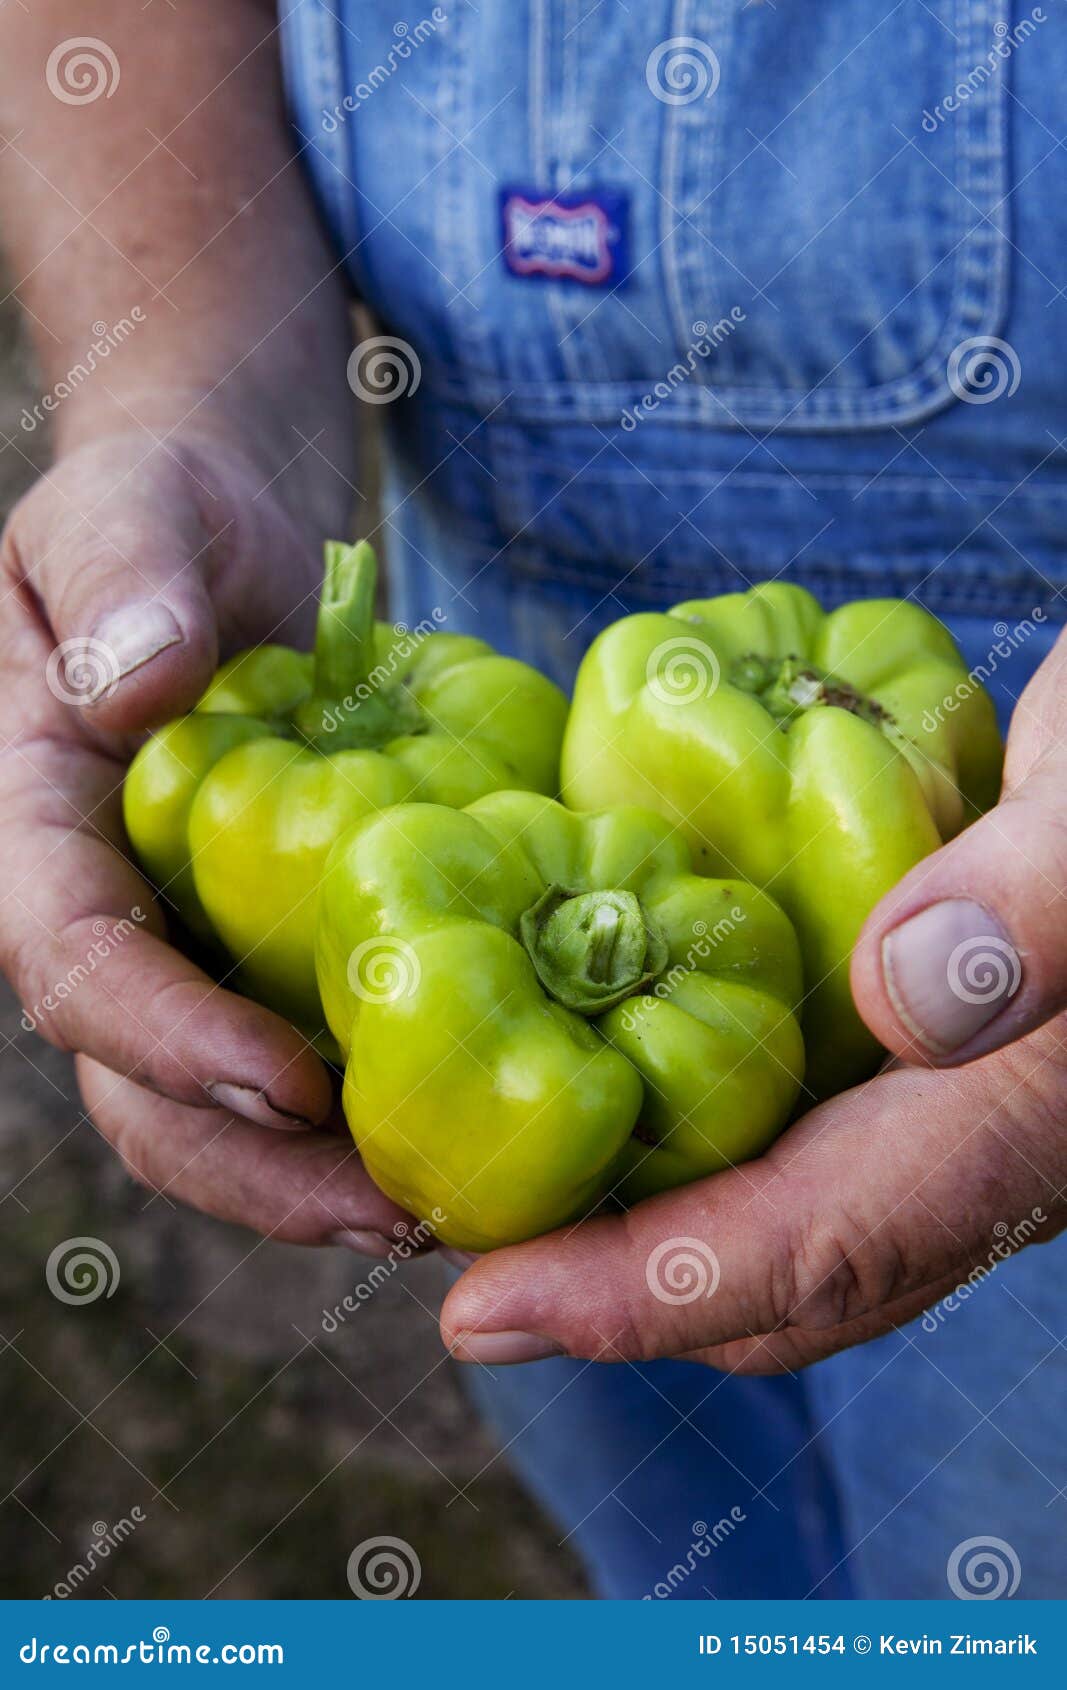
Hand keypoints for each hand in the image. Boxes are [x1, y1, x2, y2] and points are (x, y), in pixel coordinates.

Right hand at [0, 430, 415, 1255]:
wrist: (217, 543)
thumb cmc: (162, 507)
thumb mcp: (128, 504)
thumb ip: (122, 578)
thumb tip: (143, 685)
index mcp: (29, 827)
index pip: (73, 961)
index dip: (165, 1039)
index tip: (287, 1087)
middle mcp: (91, 914)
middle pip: (140, 1088)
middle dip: (254, 1169)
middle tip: (390, 1212)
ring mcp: (175, 946)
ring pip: (212, 1114)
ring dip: (311, 1183)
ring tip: (439, 1217)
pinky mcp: (254, 953)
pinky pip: (291, 1061)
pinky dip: (362, 1117)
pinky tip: (462, 1138)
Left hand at [439, 629, 1066, 1368]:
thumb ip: (1041, 907)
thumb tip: (897, 1000)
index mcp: (1020, 1122)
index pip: (811, 1250)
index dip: (642, 1296)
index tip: (479, 1313)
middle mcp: (977, 1148)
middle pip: (778, 1281)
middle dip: (611, 1293)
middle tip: (448, 1249)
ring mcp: (952, 1112)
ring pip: (778, 1224)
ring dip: (638, 1228)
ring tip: (489, 1186)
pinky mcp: (924, 1053)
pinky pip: (792, 1143)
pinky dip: (686, 1143)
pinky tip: (602, 1074)